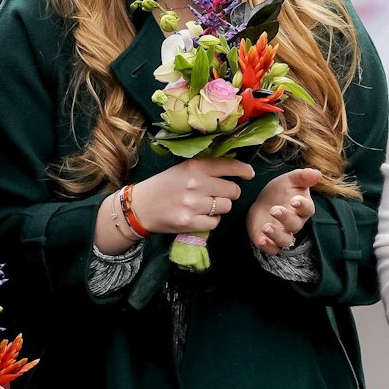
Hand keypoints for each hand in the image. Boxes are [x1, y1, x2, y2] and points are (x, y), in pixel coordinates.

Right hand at [128, 158, 254, 233]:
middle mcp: (196, 183)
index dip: (244, 171)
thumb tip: (236, 168)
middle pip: (233, 190)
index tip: (248, 174)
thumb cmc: (164, 185)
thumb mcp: (183, 169)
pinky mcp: (190, 222)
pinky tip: (199, 216)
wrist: (139, 206)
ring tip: (205, 206)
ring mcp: (193, 204)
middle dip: (229, 193)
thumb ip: (206, 168)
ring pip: (226, 207)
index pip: (230, 166)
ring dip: (220, 208)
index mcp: (195, 166)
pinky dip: (211, 221)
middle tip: (218, 194)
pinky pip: (215, 223)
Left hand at [248, 168, 320, 254]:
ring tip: (266, 227)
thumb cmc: (280, 191)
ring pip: (285, 241)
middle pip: (295, 225)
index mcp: (302, 208)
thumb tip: (318, 173)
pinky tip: (261, 239)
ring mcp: (283, 233)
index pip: (307, 209)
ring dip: (276, 235)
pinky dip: (267, 247)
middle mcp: (295, 223)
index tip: (294, 200)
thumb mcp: (290, 180)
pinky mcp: (270, 241)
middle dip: (286, 218)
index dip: (302, 205)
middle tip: (274, 209)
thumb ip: (303, 176)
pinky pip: (272, 249)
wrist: (262, 202)